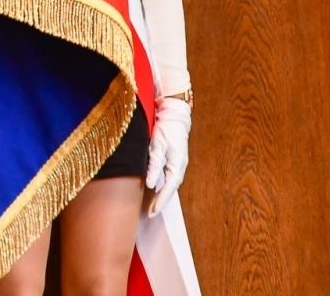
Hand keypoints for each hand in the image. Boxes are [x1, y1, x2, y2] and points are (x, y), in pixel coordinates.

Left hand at [144, 97, 190, 215]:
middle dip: (160, 203)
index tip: (152, 212)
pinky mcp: (173, 161)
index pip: (169, 189)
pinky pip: (168, 178)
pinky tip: (155, 191)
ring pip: (169, 185)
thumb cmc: (166, 129)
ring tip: (151, 207)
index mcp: (177, 165)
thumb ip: (154, 165)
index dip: (160, 202)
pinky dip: (162, 187)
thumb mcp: (157, 146)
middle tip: (150, 215)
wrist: (174, 116)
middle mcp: (179, 167)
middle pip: (170, 190)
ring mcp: (178, 165)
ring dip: (161, 196)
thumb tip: (151, 184)